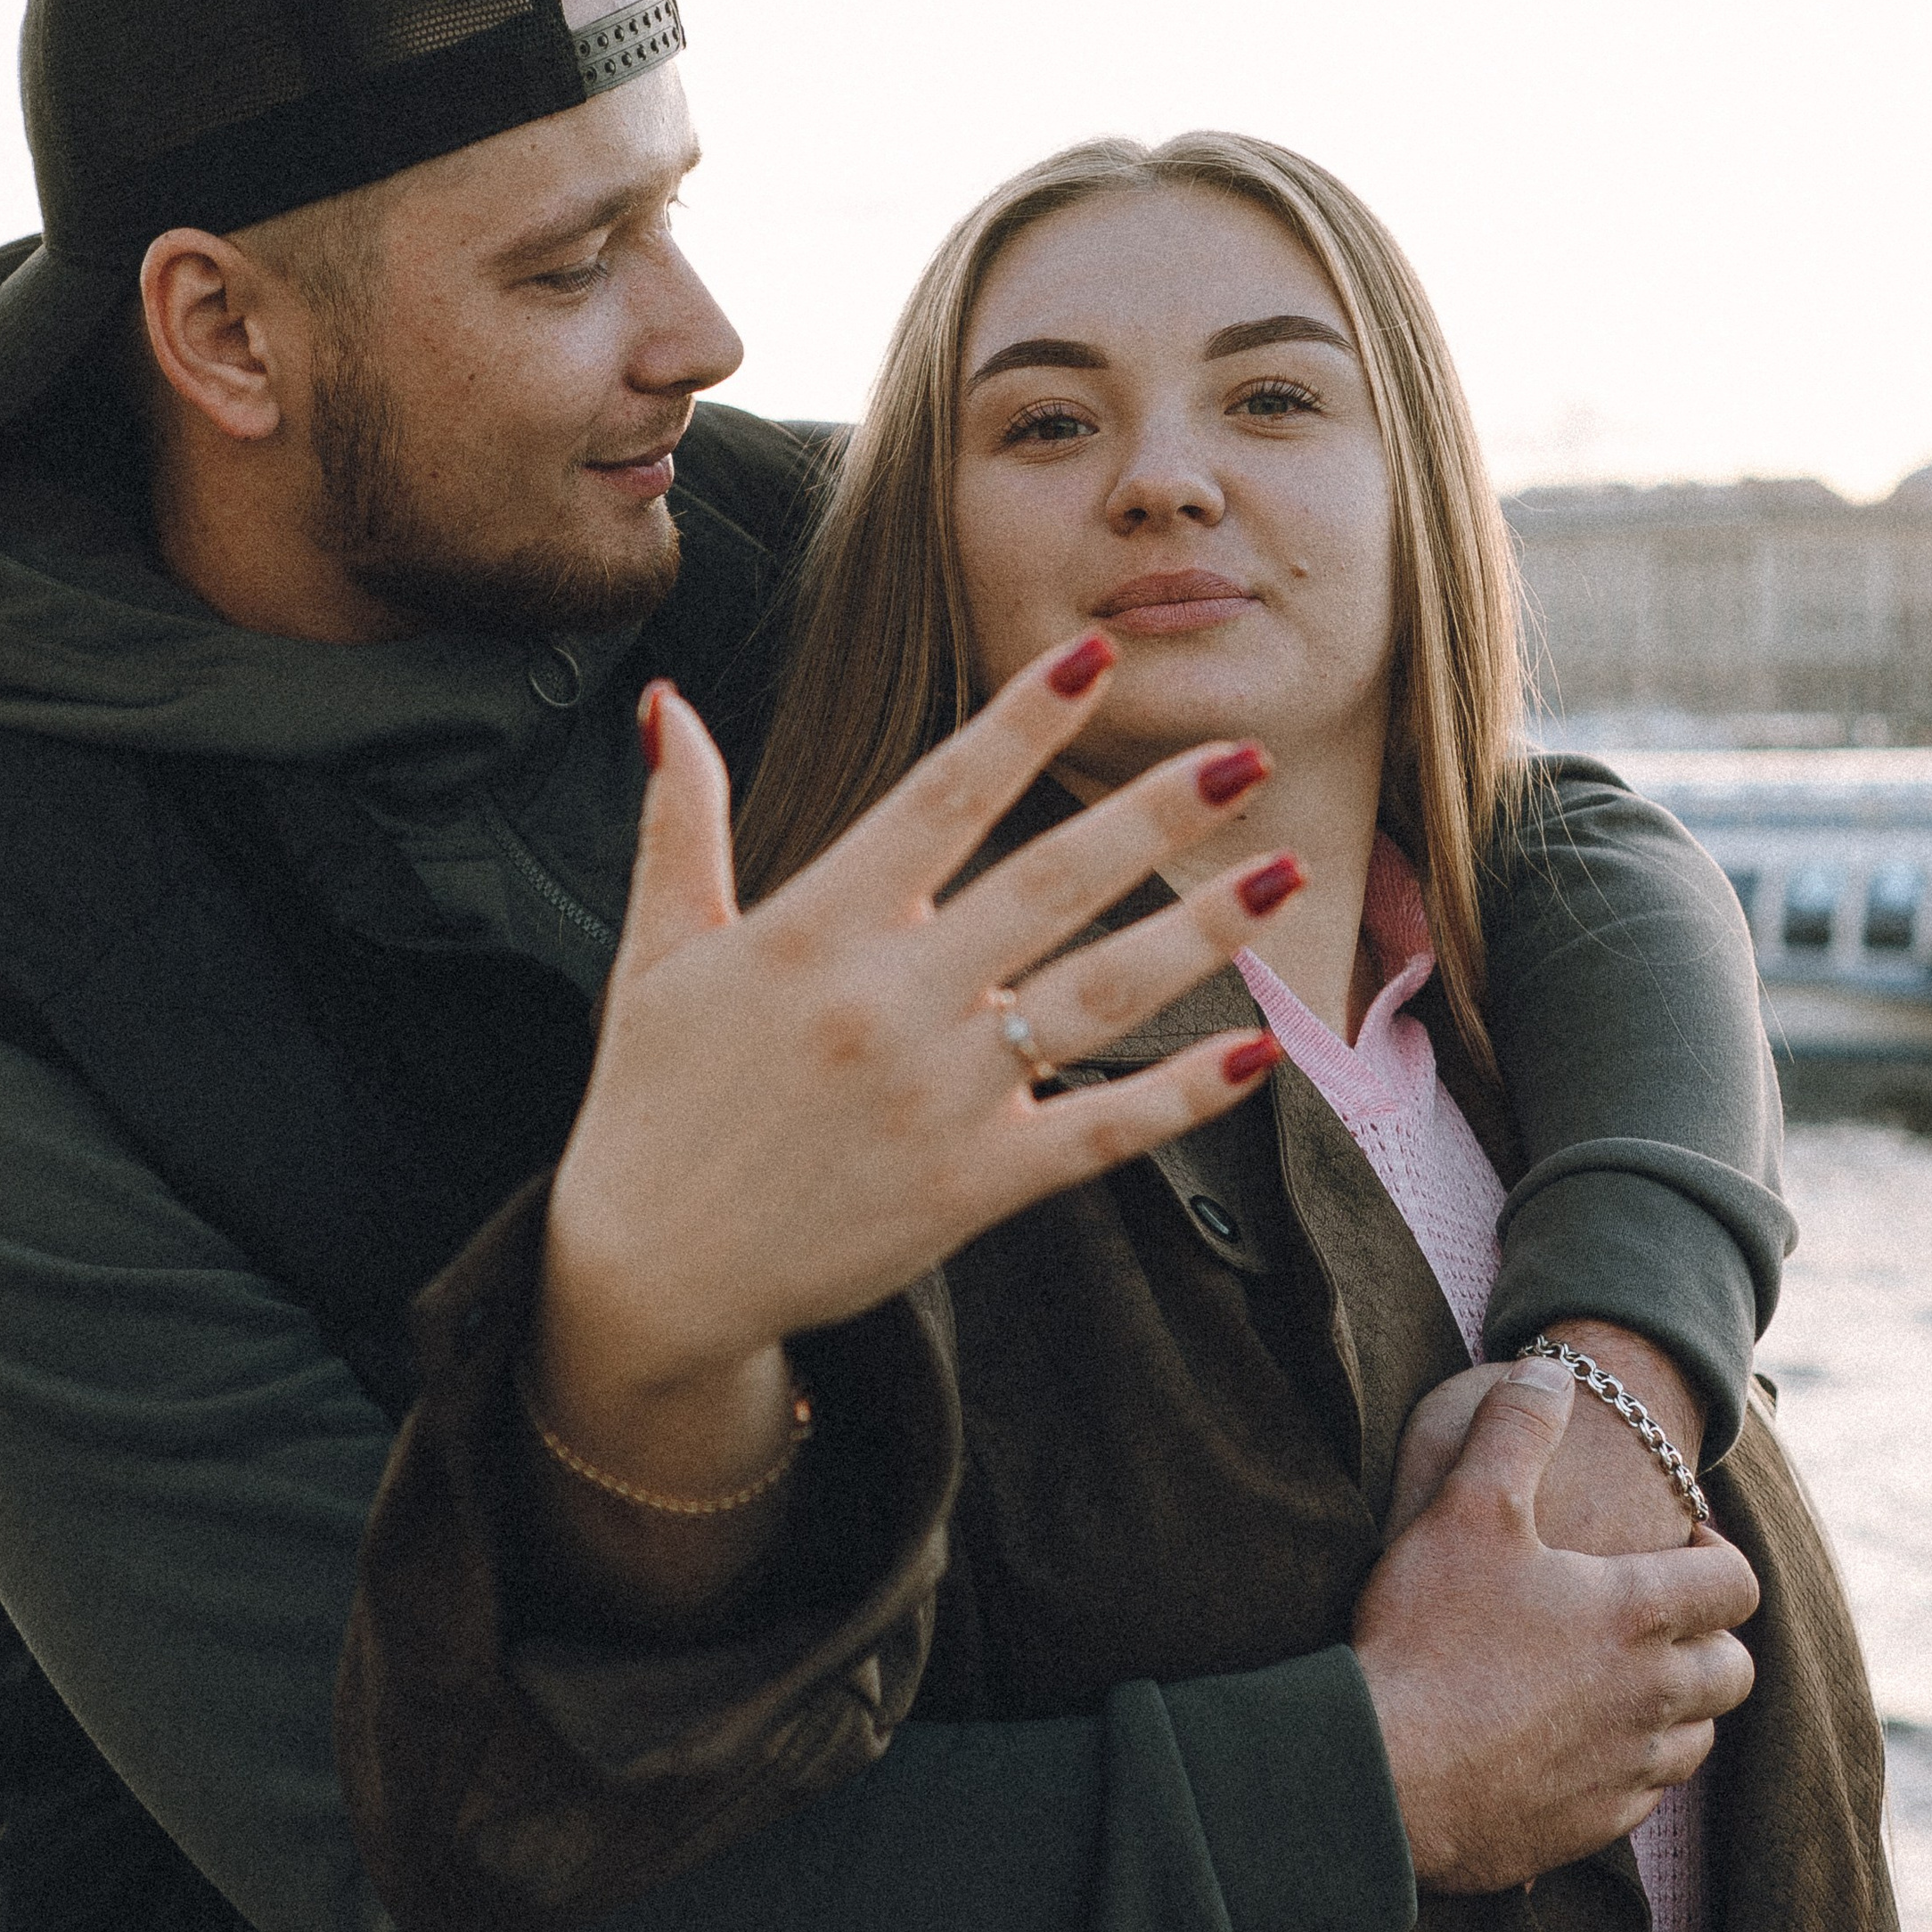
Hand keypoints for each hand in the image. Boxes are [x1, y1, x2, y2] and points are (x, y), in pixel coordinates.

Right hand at [532, 636, 1296, 1473]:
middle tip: (1244, 752)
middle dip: (1156, 812)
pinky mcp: (970, 1186)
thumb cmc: (652, 1102)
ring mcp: (938, 1097)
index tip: (1098, 656)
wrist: (648, 1275)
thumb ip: (679, 823)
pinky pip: (1098, 1130)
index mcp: (813, 929)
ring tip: (1284, 873)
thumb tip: (666, 704)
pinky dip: (1180, 1094)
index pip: (940, 798)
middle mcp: (887, 1003)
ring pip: (1098, 996)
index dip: (1023, 724)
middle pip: (1050, 883)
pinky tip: (1257, 1049)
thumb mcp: (654, 952)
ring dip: (1200, 933)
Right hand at [1355, 1356, 1758, 1892]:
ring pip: (1696, 1740)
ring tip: (1621, 1682)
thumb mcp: (1463, 1508)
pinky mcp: (1591, 1827)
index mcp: (1636, 1613)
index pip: (1737, 1583)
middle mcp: (1651, 1696)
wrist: (1384, 1774)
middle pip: (1734, 1670)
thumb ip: (1514, 1431)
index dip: (1720, 1554)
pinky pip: (1643, 1799)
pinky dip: (1628, 1768)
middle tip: (1656, 1618)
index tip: (1679, 1545)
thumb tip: (1551, 1372)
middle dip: (1711, 1638)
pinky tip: (1577, 1748)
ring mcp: (1625, 1770)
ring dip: (1678, 1707)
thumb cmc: (1427, 1635)